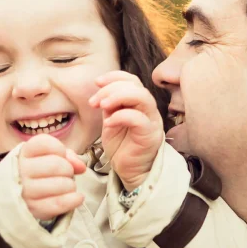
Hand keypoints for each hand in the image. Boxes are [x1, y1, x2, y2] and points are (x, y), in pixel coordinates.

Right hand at [19, 134, 86, 220]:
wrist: (27, 193)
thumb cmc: (43, 171)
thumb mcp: (53, 156)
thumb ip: (68, 156)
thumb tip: (80, 166)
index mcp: (26, 152)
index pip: (45, 143)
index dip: (59, 149)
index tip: (61, 155)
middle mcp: (22, 170)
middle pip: (56, 165)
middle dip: (68, 169)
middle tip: (66, 174)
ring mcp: (26, 191)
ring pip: (60, 185)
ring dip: (70, 186)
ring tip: (66, 186)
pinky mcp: (34, 208)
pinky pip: (59, 203)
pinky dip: (73, 200)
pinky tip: (77, 197)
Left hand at [89, 71, 163, 190]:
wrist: (129, 171)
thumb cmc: (122, 146)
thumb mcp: (111, 120)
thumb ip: (110, 106)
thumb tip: (101, 91)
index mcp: (139, 103)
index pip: (131, 80)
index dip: (114, 76)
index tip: (96, 82)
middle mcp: (148, 109)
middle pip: (135, 86)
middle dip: (111, 88)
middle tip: (94, 102)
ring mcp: (152, 121)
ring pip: (141, 97)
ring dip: (118, 97)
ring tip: (102, 107)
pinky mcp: (150, 135)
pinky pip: (138, 119)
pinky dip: (120, 117)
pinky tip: (108, 123)